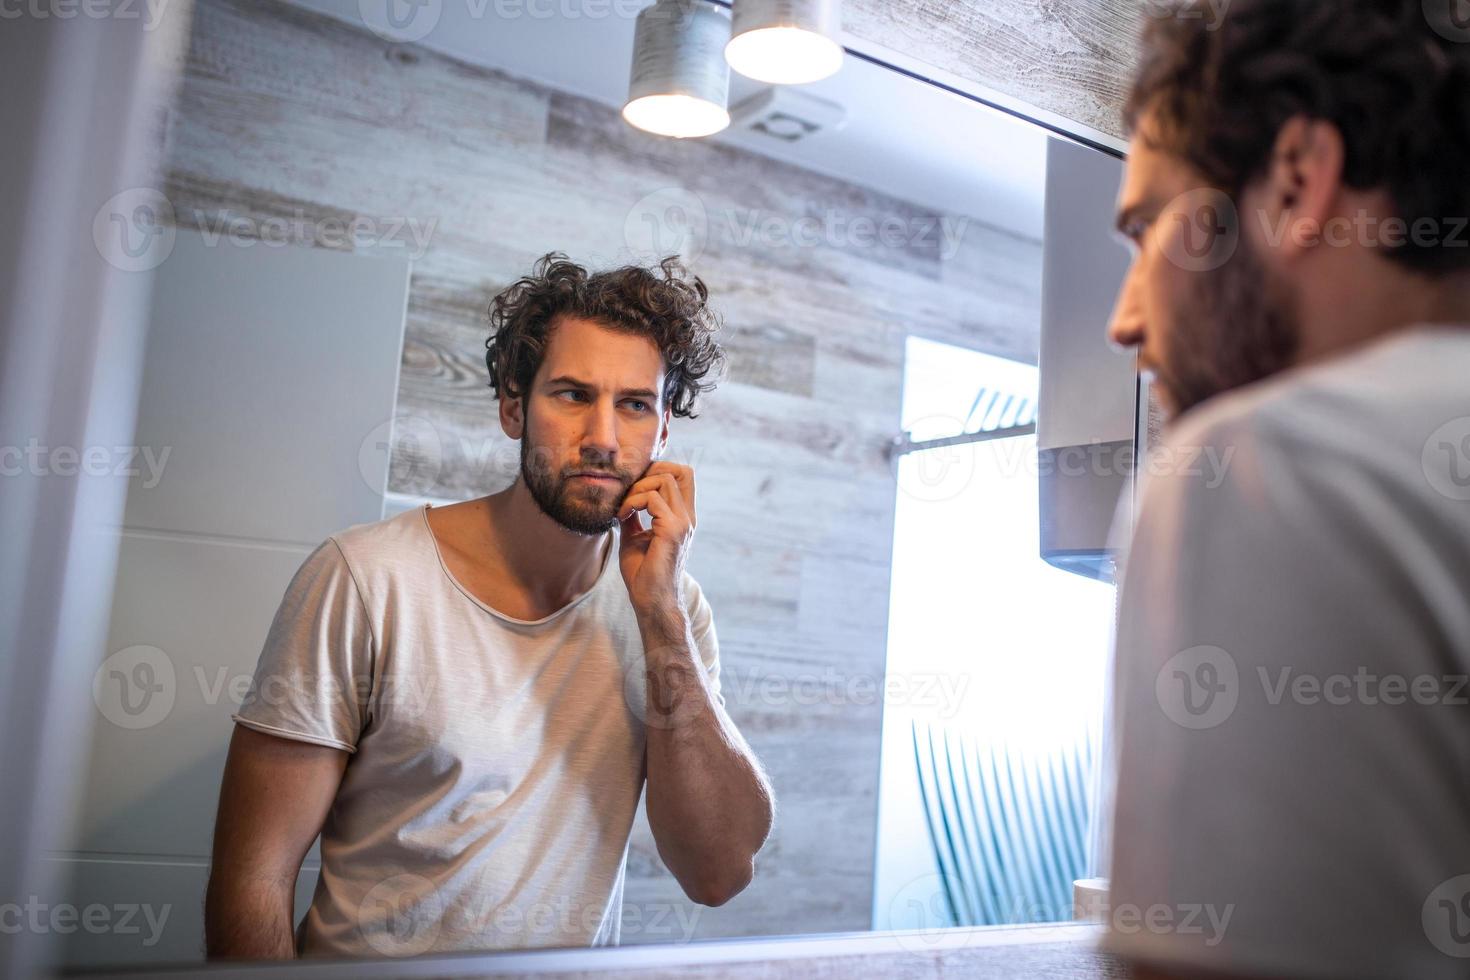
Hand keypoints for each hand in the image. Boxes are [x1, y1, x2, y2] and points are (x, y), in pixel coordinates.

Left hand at [617, 462, 695, 617]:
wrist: (651, 601)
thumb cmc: (643, 574)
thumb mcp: (634, 537)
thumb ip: (634, 516)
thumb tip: (623, 499)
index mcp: (683, 517)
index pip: (684, 476)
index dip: (660, 470)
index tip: (635, 487)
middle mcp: (687, 517)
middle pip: (680, 471)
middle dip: (650, 473)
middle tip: (629, 492)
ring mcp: (682, 523)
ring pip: (664, 480)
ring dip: (637, 489)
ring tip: (623, 509)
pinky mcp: (672, 531)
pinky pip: (651, 498)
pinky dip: (631, 502)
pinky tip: (621, 517)